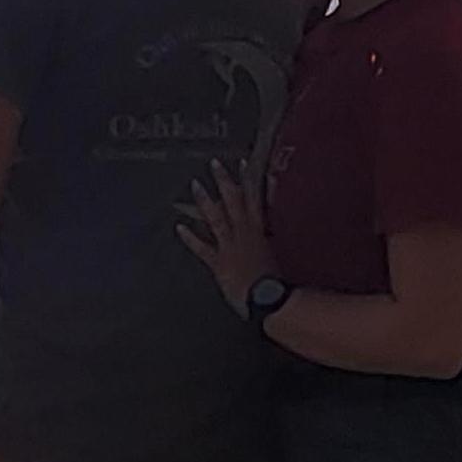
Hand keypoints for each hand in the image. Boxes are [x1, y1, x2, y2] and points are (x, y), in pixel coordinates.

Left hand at [178, 161, 274, 315]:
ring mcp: (229, 246)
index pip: (255, 198)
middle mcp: (244, 233)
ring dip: (205, 201)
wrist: (269, 298)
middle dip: (224, 182)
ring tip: (195, 185)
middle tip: (214, 164)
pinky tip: (179, 227)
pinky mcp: (219, 262)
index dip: (249, 180)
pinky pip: (202, 248)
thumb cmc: (278, 281)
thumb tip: (277, 227)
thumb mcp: (281, 254)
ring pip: (216, 218)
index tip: (243, 163)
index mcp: (261, 230)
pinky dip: (190, 238)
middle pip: (233, 202)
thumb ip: (277, 239)